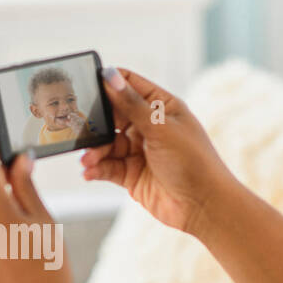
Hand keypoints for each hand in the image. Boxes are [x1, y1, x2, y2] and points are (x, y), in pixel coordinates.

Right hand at [82, 68, 230, 236]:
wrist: (204, 206)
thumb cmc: (194, 162)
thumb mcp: (161, 128)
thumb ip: (132, 105)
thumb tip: (110, 76)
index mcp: (161, 107)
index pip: (130, 85)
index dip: (109, 82)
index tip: (86, 84)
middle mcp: (149, 127)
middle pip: (113, 116)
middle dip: (96, 123)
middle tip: (79, 128)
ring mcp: (140, 151)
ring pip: (107, 144)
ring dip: (95, 151)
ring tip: (87, 159)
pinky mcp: (132, 174)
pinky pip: (108, 167)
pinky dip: (97, 168)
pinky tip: (89, 172)